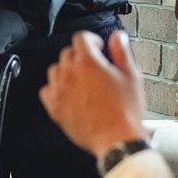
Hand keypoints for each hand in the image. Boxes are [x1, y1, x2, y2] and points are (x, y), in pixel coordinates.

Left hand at [39, 30, 146, 156]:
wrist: (116, 139)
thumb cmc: (125, 111)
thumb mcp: (131, 75)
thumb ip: (122, 51)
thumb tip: (117, 37)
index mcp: (88, 62)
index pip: (81, 38)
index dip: (92, 40)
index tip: (99, 47)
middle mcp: (69, 74)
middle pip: (68, 53)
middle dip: (82, 56)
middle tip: (95, 66)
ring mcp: (60, 91)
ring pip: (56, 70)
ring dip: (67, 70)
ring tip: (82, 79)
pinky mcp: (55, 109)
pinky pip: (47, 91)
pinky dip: (55, 89)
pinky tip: (68, 93)